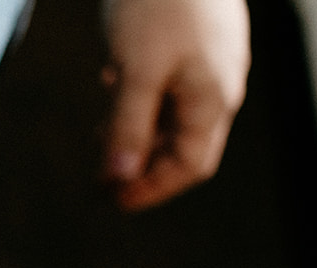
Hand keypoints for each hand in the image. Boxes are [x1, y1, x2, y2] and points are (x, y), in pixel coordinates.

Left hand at [101, 0, 249, 210]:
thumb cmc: (160, 3)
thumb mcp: (135, 71)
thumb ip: (127, 125)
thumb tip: (118, 174)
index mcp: (212, 98)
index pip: (190, 165)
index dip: (151, 189)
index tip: (112, 199)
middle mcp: (218, 83)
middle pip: (183, 143)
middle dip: (140, 164)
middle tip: (98, 178)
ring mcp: (208, 60)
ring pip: (172, 113)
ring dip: (136, 131)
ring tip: (99, 135)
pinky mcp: (192, 39)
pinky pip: (167, 83)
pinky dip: (139, 97)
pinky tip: (111, 85)